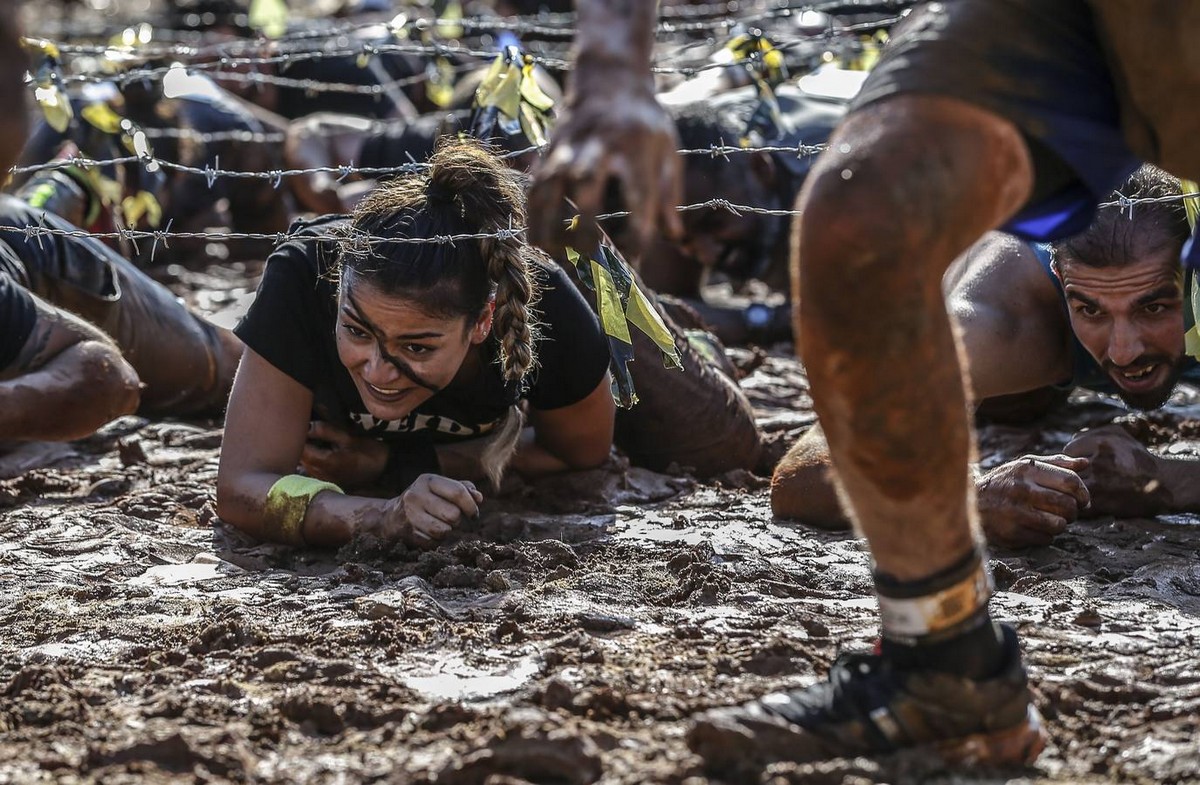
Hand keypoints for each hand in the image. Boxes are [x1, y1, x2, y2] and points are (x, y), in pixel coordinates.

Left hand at [301, 420, 386, 488]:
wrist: (384, 472)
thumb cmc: (369, 452)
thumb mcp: (349, 437)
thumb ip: (326, 430)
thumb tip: (307, 425)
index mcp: (325, 462)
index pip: (300, 448)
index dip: (299, 435)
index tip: (304, 423)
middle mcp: (320, 474)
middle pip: (299, 457)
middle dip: (301, 443)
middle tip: (309, 428)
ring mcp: (322, 479)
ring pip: (303, 463)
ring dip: (306, 451)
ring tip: (316, 439)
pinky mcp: (326, 481)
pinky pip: (311, 468)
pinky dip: (312, 459)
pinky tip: (322, 451)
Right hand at [376, 474, 483, 546]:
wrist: (391, 516)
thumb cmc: (425, 499)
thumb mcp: (441, 487)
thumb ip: (463, 489)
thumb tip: (478, 498)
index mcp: (427, 480)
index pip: (458, 493)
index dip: (471, 506)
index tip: (474, 514)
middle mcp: (415, 495)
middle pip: (453, 515)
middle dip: (458, 520)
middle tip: (453, 519)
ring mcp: (409, 515)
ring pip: (444, 530)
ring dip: (448, 531)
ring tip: (441, 524)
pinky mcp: (407, 533)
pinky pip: (434, 542)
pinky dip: (437, 540)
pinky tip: (430, 532)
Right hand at [528, 75, 682, 256]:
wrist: (610, 77)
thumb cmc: (644, 121)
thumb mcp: (667, 148)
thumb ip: (670, 192)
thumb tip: (673, 234)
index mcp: (636, 145)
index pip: (639, 192)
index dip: (638, 227)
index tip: (637, 254)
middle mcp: (600, 144)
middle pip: (587, 183)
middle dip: (584, 222)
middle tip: (589, 256)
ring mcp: (570, 145)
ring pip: (551, 184)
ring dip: (549, 221)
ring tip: (553, 254)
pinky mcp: (551, 149)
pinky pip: (536, 182)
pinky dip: (533, 213)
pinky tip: (537, 239)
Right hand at [977, 454, 1090, 547]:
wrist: (969, 501)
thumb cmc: (1005, 482)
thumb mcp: (1025, 466)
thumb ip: (1056, 464)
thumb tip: (1085, 463)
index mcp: (1027, 470)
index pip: (1070, 482)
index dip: (1084, 493)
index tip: (1083, 500)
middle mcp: (1021, 490)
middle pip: (1068, 505)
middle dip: (1074, 511)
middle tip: (1069, 512)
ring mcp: (1015, 512)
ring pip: (1059, 524)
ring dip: (1061, 524)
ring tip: (1053, 520)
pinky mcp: (1011, 532)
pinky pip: (1045, 538)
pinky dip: (1046, 535)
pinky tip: (1036, 528)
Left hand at [1063, 425, 1170, 516]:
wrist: (1165, 483)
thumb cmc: (1139, 457)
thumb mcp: (1119, 435)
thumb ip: (1091, 433)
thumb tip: (1070, 441)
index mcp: (1102, 443)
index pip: (1069, 450)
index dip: (1072, 457)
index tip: (1079, 463)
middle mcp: (1099, 462)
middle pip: (1066, 469)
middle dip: (1069, 473)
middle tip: (1076, 476)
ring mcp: (1099, 484)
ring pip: (1071, 486)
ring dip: (1072, 489)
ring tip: (1080, 488)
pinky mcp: (1101, 503)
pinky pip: (1078, 503)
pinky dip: (1079, 503)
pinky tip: (1088, 500)